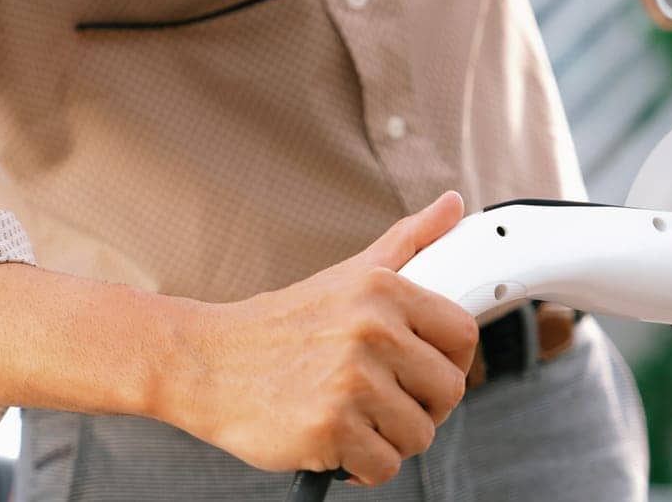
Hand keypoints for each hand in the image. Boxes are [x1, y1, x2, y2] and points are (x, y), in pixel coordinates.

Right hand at [170, 191, 478, 486]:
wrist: (207, 362)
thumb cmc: (285, 324)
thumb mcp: (351, 273)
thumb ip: (409, 240)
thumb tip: (453, 204)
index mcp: (384, 290)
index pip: (463, 335)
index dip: (452, 361)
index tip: (427, 371)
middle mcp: (372, 331)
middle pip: (449, 392)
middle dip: (424, 407)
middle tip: (389, 402)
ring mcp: (351, 382)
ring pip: (419, 435)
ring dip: (391, 439)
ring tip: (356, 418)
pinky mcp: (330, 429)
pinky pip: (384, 467)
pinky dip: (364, 467)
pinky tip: (338, 443)